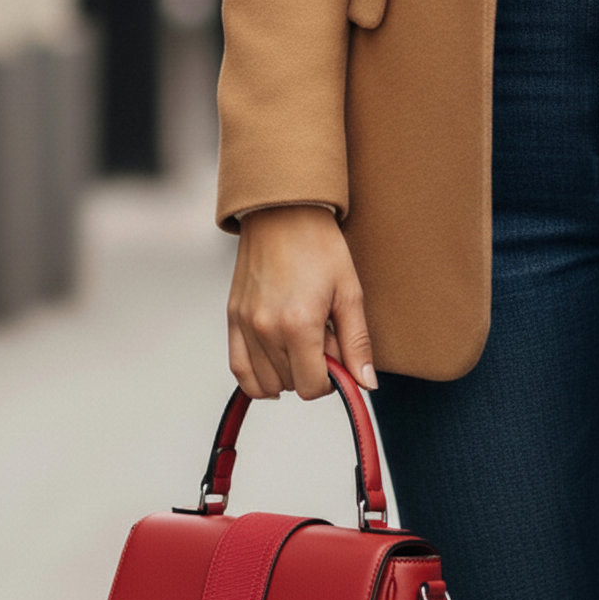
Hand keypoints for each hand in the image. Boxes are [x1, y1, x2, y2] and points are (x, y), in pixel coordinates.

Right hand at [227, 206, 376, 399]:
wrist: (283, 212)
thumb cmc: (319, 246)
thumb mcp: (350, 294)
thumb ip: (356, 344)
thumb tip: (365, 384)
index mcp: (299, 325)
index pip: (312, 387)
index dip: (330, 381)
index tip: (337, 361)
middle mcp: (266, 329)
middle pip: (291, 385)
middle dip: (311, 371)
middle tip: (321, 340)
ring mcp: (245, 325)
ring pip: (266, 382)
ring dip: (287, 374)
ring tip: (299, 343)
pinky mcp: (233, 319)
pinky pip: (239, 370)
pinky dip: (257, 379)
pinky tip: (276, 368)